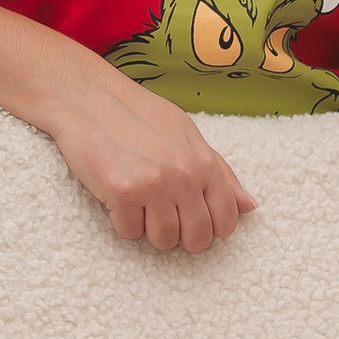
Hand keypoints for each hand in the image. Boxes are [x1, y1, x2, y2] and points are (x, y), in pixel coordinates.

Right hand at [40, 64, 256, 250]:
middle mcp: (184, 176)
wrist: (87, 97)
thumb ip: (220, 172)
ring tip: (139, 203)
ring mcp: (154, 185)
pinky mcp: (122, 192)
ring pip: (164, 241)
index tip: (192, 221)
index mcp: (204, 163)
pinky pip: (130, 232)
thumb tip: (251, 206)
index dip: (210, 229)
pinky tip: (117, 197)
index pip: (226, 220)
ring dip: (150, 230)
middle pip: (197, 238)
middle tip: (162, 217)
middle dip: (181, 236)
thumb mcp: (187, 135)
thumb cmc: (137, 115)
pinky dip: (123, 221)